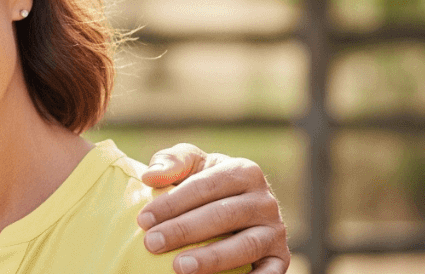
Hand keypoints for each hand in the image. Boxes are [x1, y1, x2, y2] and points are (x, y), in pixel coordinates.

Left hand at [137, 143, 288, 273]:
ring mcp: (275, 231)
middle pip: (222, 215)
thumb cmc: (203, 185)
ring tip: (178, 267)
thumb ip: (172, 162)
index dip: (173, 203)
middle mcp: (264, 201)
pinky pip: (270, 273)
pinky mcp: (280, 258)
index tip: (143, 219)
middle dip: (183, 230)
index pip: (206, 186)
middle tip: (152, 243)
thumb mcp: (191, 165)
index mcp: (243, 171)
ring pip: (244, 246)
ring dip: (211, 258)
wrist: (232, 208)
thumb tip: (151, 177)